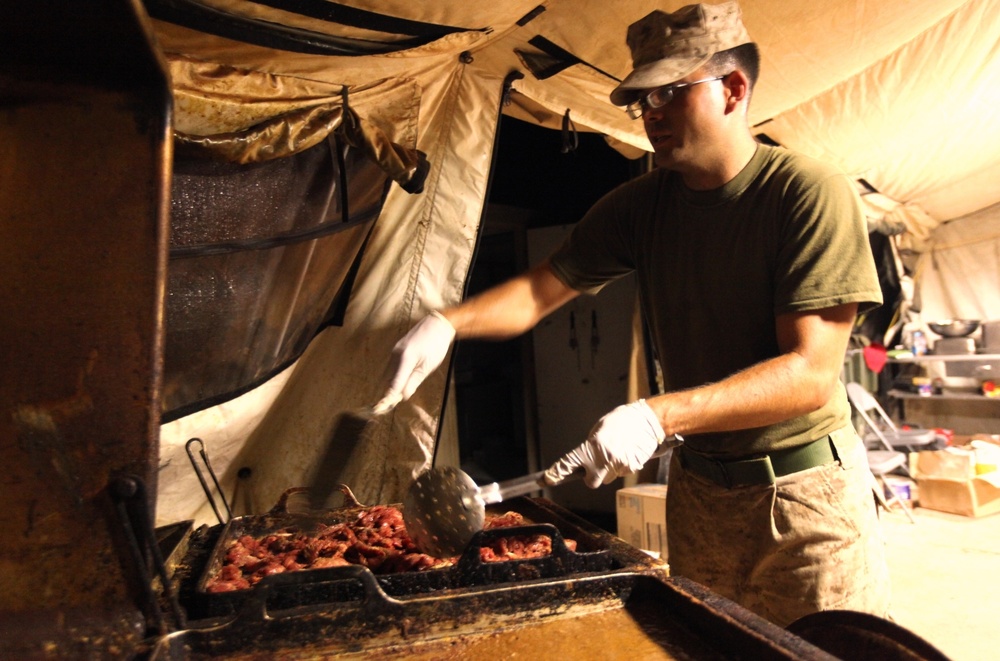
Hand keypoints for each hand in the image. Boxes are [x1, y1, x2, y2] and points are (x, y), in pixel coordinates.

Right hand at [373, 311, 455, 412]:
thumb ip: (414, 381)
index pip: (394, 383)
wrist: (436, 325)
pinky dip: (393, 377)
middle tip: (392, 404)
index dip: (389, 397)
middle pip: (386, 380)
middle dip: (388, 392)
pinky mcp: (396, 351)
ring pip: (387, 374)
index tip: (384, 408)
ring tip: (397, 396)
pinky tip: (400, 383)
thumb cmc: (436, 345)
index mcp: (405, 358)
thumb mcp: (428, 366)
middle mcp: (396, 355)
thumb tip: (404, 395)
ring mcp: (394, 352)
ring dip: (391, 385)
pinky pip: (391, 367)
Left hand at [543, 400, 664, 487]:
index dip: (556, 473)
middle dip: (591, 477)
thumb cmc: (622, 421)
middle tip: (596, 465)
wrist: (648, 420)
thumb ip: (590, 446)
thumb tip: (584, 458)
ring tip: (618, 451)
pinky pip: (621, 473)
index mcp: (593, 446)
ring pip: (608, 478)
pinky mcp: (632, 469)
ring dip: (609, 470)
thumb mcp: (599, 429)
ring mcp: (619, 466)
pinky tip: (627, 452)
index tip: (546, 480)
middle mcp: (604, 459)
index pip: (569, 463)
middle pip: (592, 482)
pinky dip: (622, 466)